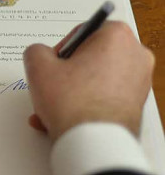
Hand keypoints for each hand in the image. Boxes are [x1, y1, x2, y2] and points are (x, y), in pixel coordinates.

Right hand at [23, 21, 154, 141]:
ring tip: (51, 110)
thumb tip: (41, 54)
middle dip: (66, 74)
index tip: (53, 65)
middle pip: (90, 58)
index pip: (83, 32)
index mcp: (117, 36)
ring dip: (71, 93)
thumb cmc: (71, 101)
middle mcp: (136, 55)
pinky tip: (63, 121)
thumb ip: (35, 51)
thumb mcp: (38, 67)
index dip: (62, 49)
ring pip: (95, 80)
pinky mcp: (137, 105)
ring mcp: (140, 82)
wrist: (93, 142)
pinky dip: (85, 105)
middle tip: (51, 87)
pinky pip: (104, 98)